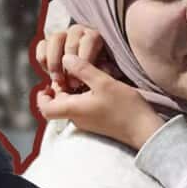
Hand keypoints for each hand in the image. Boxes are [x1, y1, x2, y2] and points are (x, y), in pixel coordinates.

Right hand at [35, 24, 107, 92]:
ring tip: (58, 80)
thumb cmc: (96, 73)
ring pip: (55, 39)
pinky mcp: (47, 42)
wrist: (81, 78)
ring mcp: (62, 35)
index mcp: (94, 36)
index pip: (89, 39)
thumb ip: (104, 70)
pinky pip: (42, 45)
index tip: (83, 77)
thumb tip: (105, 70)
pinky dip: (43, 60)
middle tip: (71, 83)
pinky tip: (49, 73)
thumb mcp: (104, 72)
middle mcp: (78, 31)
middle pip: (71, 40)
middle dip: (70, 64)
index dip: (85, 58)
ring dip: (55, 62)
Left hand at [37, 54, 164, 149]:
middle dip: (60, 88)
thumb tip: (65, 58)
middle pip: (58, 104)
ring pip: (70, 105)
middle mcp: (77, 118)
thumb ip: (83, 69)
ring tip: (84, 76)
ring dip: (73, 91)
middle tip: (69, 72)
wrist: (144, 129)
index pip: (45, 109)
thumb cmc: (125, 107)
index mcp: (74, 109)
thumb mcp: (104, 83)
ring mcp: (87, 122)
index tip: (47, 83)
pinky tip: (96, 86)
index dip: (42, 97)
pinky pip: (82, 108)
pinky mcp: (97, 122)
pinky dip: (83, 96)